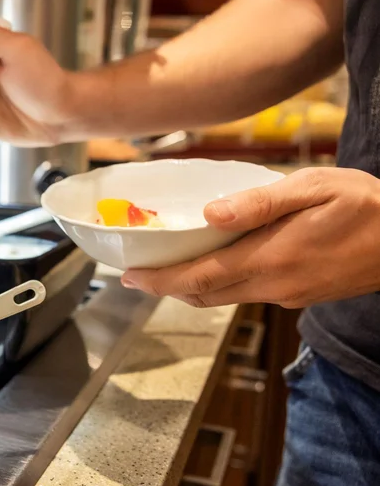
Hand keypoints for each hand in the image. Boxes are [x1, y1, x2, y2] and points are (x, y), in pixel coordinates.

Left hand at [120, 168, 379, 308]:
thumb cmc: (367, 206)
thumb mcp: (314, 188)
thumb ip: (260, 202)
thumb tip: (211, 213)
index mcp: (271, 258)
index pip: (199, 277)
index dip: (160, 281)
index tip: (130, 276)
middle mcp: (274, 285)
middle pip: (205, 294)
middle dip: (167, 286)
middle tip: (138, 274)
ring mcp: (288, 295)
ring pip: (224, 296)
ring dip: (192, 286)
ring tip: (167, 267)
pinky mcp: (300, 295)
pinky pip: (247, 292)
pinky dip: (220, 282)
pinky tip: (216, 262)